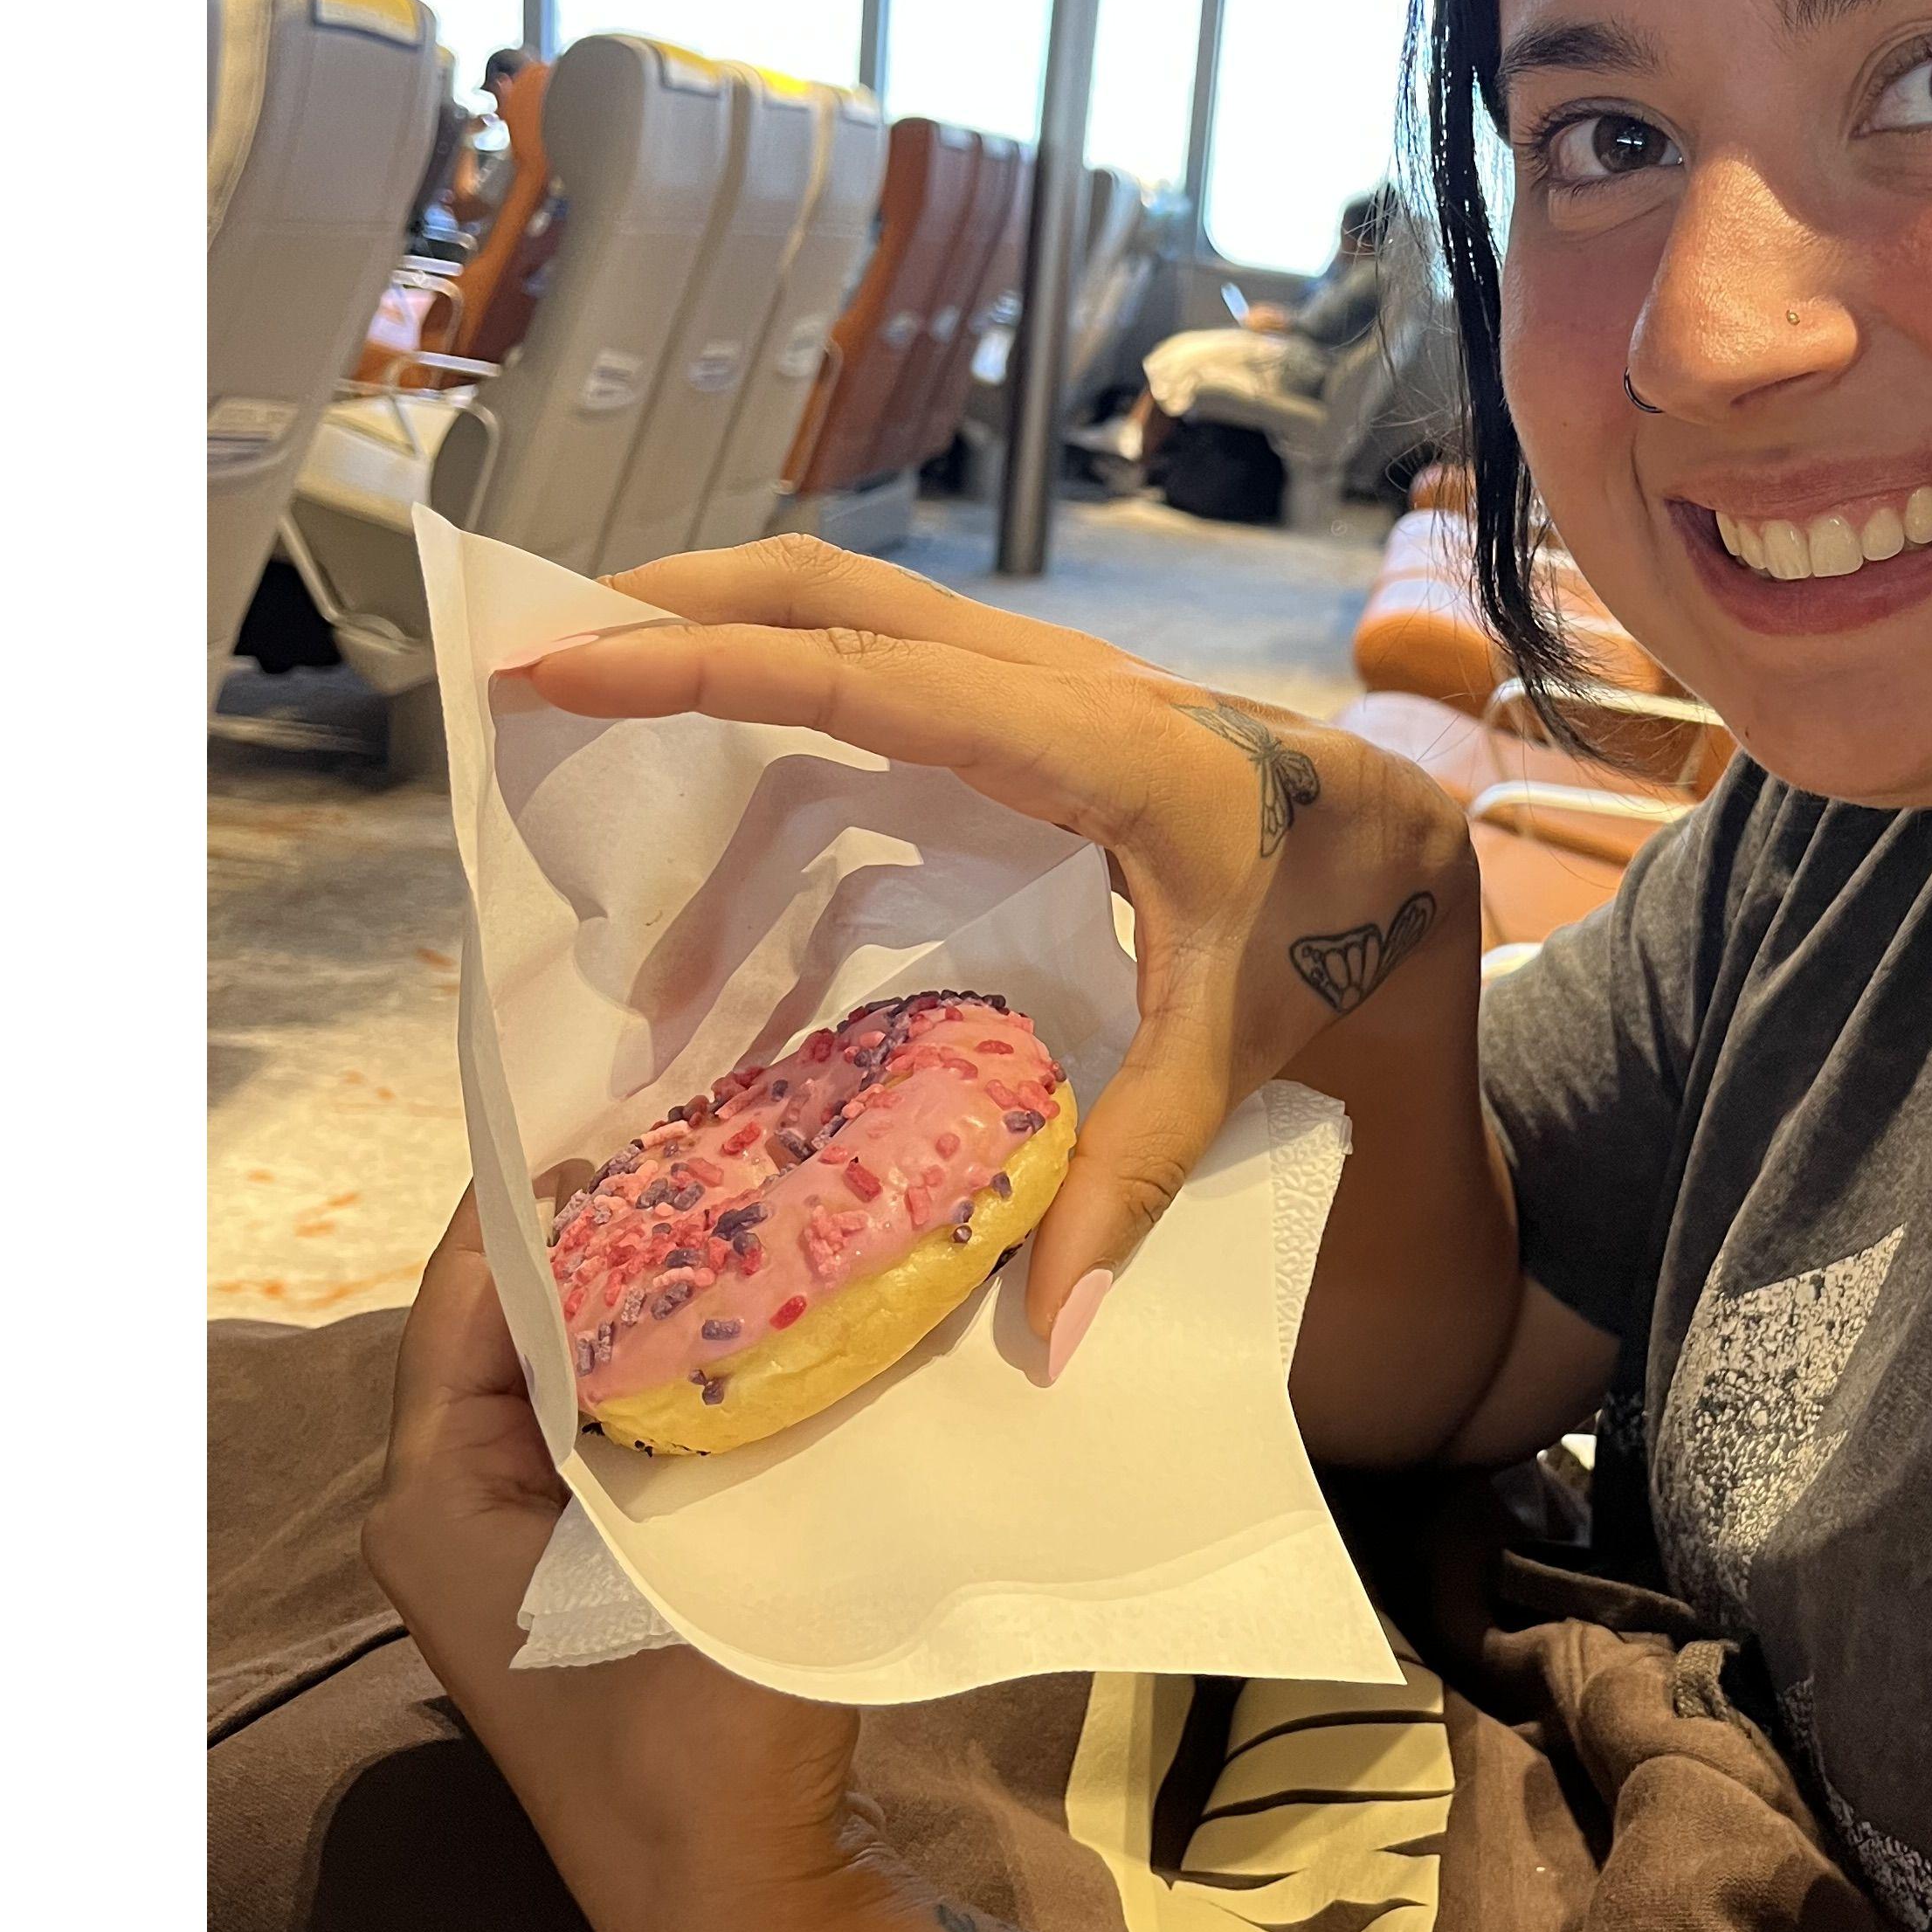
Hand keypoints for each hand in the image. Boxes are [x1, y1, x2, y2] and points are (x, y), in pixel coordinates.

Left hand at [362, 1196, 871, 1931]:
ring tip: (761, 1187)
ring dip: (659, 1285)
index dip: (556, 1185)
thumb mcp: (701, 1545)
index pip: (475, 1287)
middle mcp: (453, 1502)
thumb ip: (732, 1399)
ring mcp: (520, 1536)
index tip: (654, 1096)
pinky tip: (772, 1303)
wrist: (736, 1912)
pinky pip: (619, 1416)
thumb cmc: (701, 1736)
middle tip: (730, 1124)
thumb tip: (813, 1245)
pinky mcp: (590, 1562)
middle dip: (620, 1221)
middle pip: (524, 1314)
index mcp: (435, 1492)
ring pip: (580, 1361)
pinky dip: (679, 1356)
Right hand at [525, 537, 1473, 1355]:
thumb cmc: (1325, 927)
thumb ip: (1134, 1178)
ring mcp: (1037, 673)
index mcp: (1092, 747)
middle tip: (526, 656)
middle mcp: (1052, 677)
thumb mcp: (1234, 1047)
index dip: (704, 669)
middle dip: (672, 609)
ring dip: (719, 634)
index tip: (561, 663)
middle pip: (830, 592)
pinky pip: (881, 660)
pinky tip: (709, 762)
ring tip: (580, 693)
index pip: (863, 679)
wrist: (1405, 842)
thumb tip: (1049, 1338)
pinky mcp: (1027, 699)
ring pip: (850, 605)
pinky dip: (781, 685)